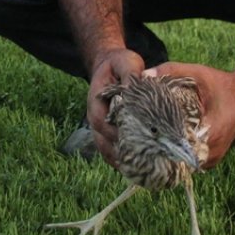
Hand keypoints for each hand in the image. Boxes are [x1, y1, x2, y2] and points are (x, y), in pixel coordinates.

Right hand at [87, 49, 145, 166]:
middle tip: (138, 163)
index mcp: (96, 101)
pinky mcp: (110, 132)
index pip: (100, 121)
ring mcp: (101, 127)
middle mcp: (96, 117)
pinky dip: (123, 159)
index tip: (129, 142)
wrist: (111, 66)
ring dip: (121, 160)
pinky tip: (138, 169)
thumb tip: (138, 85)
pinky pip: (113, 150)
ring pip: (106, 149)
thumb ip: (130, 74)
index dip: (112, 133)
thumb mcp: (126, 63)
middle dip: (118, 153)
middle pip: (102, 141)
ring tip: (138, 171)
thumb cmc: (119, 64)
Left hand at [149, 62, 234, 167]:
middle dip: (158, 147)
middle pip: (176, 158)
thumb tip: (144, 76)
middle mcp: (212, 151)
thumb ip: (171, 71)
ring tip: (149, 139)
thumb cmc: (221, 84)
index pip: (176, 146)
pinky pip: (189, 162)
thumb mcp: (197, 74)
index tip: (140, 132)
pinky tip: (165, 143)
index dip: (156, 140)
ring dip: (168, 152)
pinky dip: (178, 154)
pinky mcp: (211, 160)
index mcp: (211, 133)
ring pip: (182, 163)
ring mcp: (212, 159)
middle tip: (139, 136)